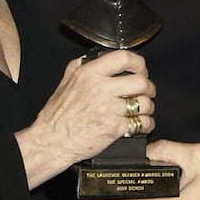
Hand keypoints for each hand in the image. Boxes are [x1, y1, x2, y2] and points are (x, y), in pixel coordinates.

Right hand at [15, 50, 155, 189]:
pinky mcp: (114, 129)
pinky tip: (140, 125)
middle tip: (145, 92)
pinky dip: (146, 124)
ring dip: (148, 107)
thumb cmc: (57, 115)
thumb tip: (97, 58)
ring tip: (142, 110)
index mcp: (89, 74)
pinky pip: (142, 123)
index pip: (123, 58)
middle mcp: (100, 89)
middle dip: (148, 87)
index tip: (140, 69)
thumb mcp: (65, 81)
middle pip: (141, 81)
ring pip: (144, 103)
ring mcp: (109, 109)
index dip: (138, 63)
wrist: (51, 141)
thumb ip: (81, 66)